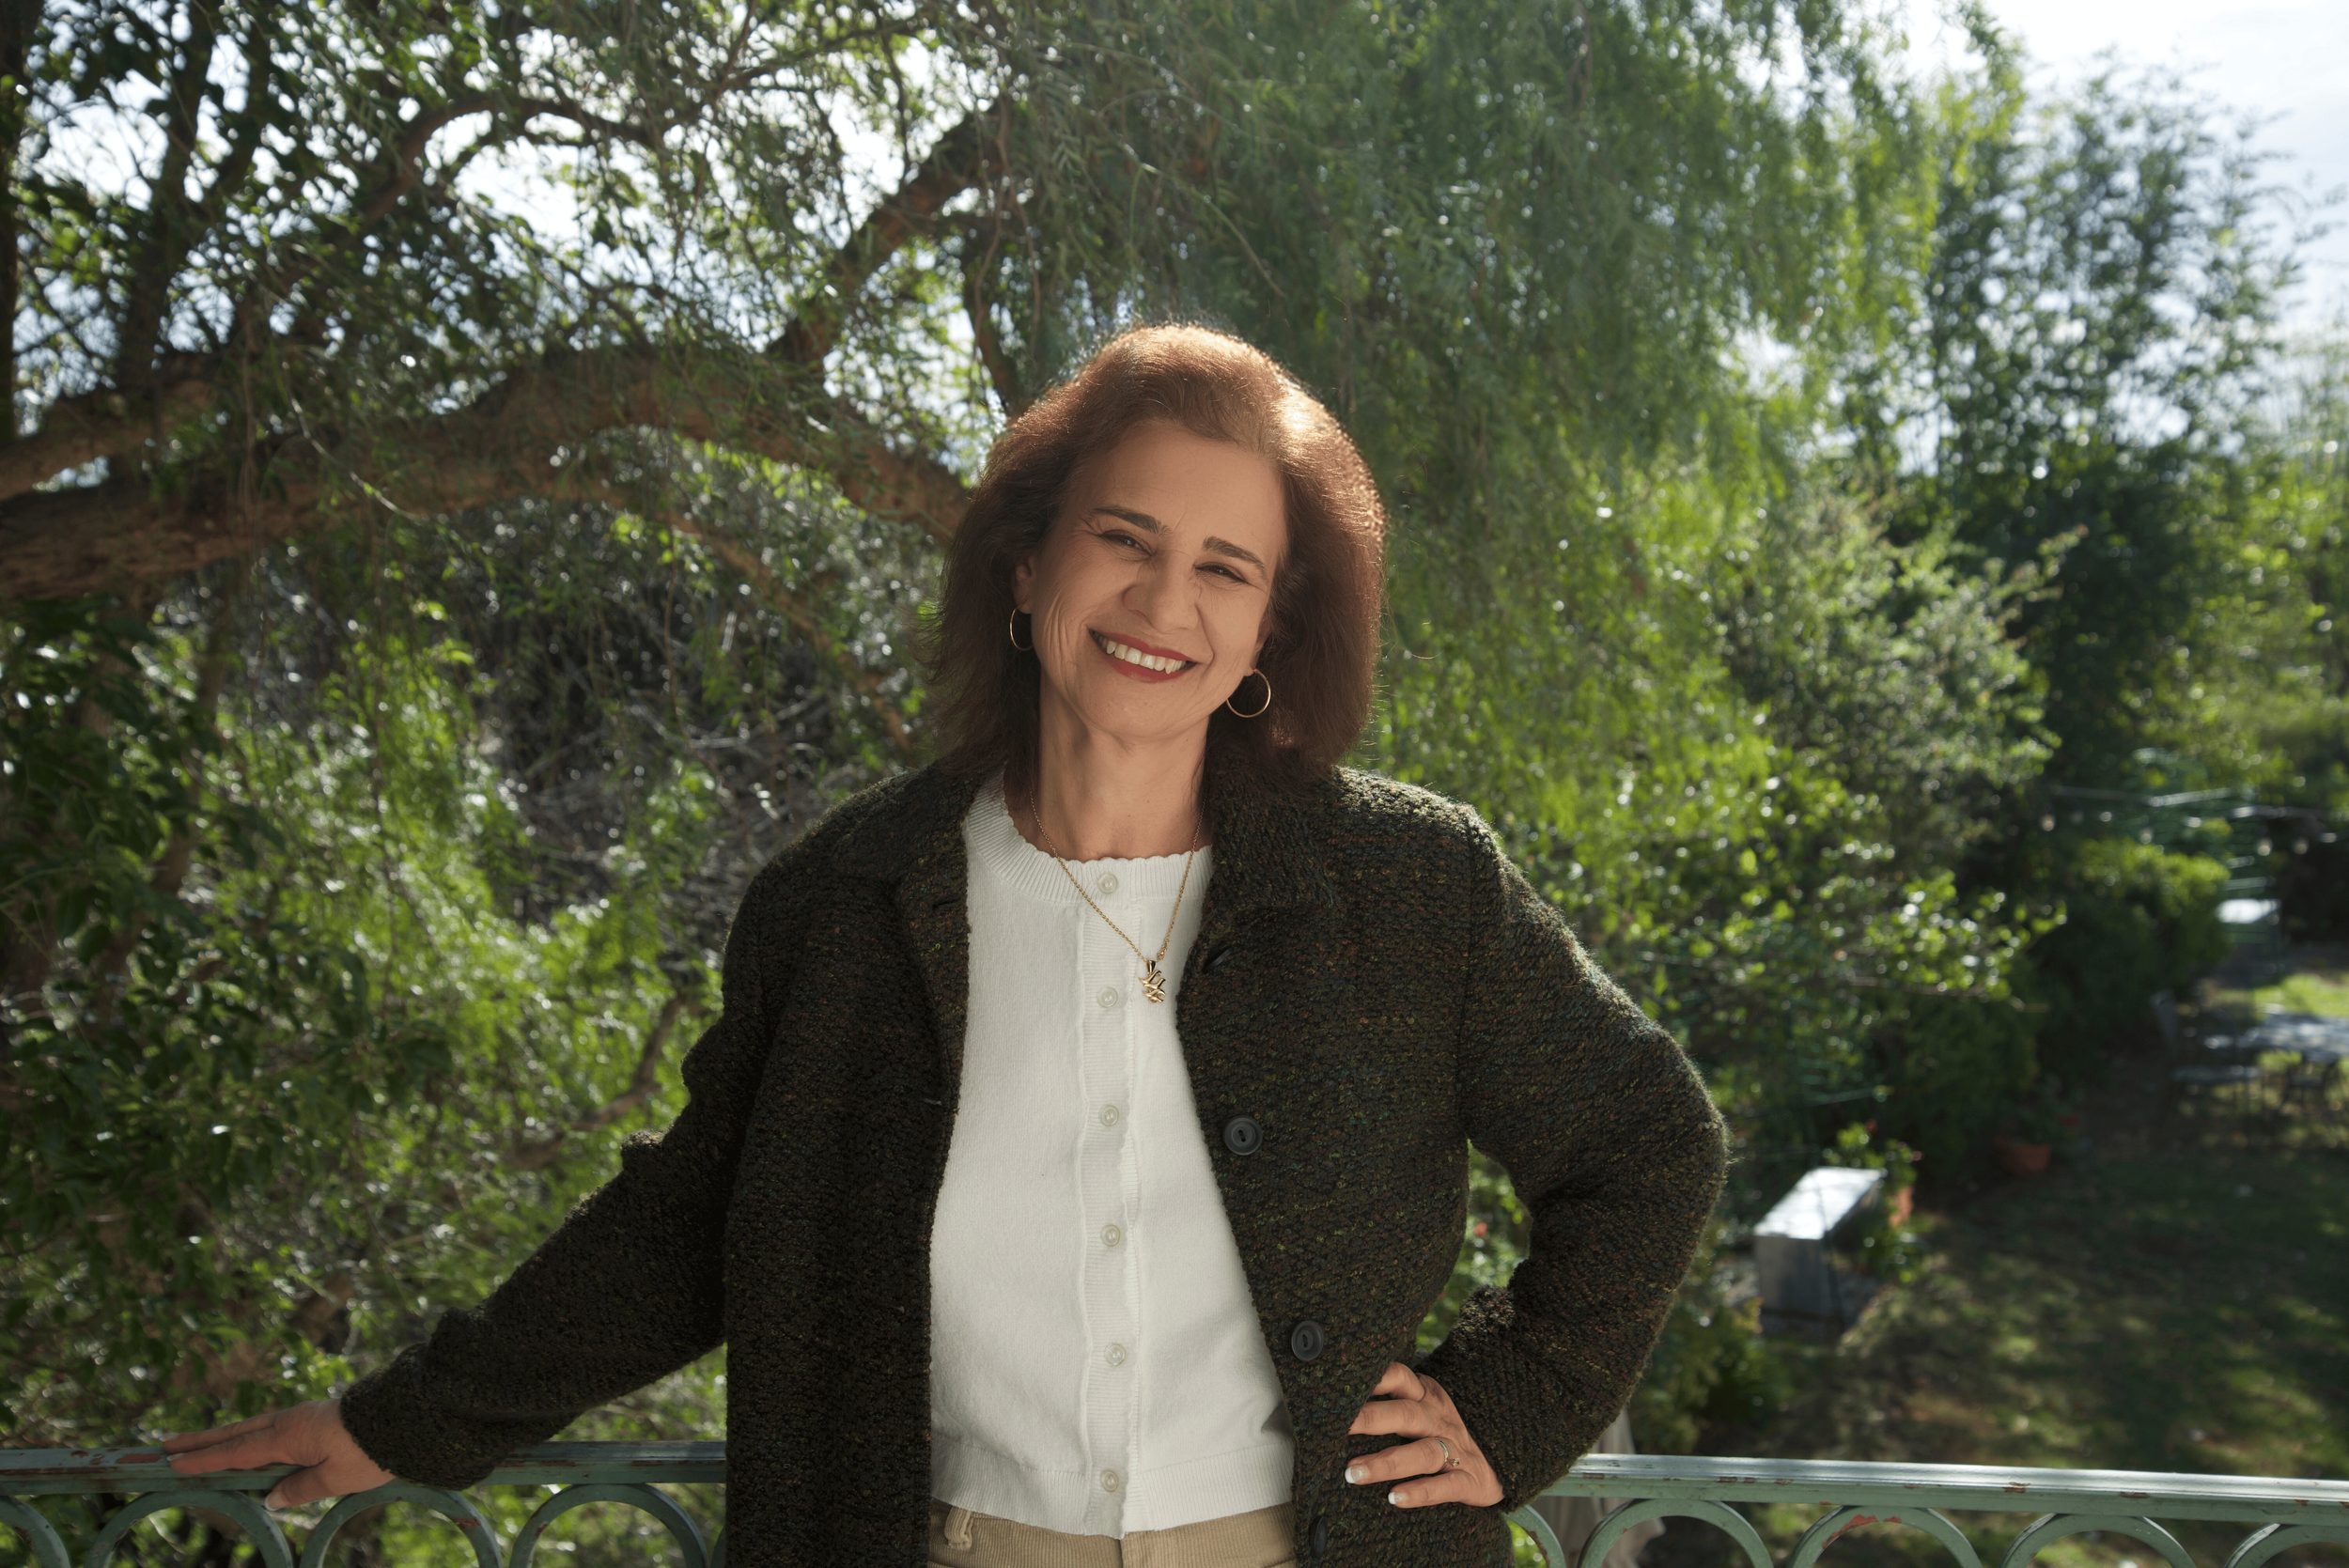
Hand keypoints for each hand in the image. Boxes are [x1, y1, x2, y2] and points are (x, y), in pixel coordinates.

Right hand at [163, 1398, 393, 1509]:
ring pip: (252, 1428)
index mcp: (287, 1437)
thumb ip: (300, 1489)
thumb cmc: (372, 1451)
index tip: (173, 1461)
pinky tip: (246, 1441)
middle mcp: (288, 1422)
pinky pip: (270, 1427)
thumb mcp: (335, 1479)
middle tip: (165, 1444)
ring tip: (195, 1442)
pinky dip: (248, 1434)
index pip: (236, 1452)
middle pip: (235, 1434)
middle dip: (200, 1440)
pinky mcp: (313, 1417)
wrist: (404, 1417)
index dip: (204, 1459)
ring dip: (222, 1436)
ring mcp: (300, 1416)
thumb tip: (271, 1499)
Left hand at [1343, 1362, 1503, 1508]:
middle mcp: (1439, 1419)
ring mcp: (1456, 1449)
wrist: (1507, 1455)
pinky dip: (1421, 1492)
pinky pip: (1446, 1487)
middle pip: (1405, 1415)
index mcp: (1426, 1395)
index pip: (1399, 1377)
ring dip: (1387, 1463)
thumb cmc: (1446, 1430)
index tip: (1339, 1386)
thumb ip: (1391, 1401)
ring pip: (1422, 1453)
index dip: (1373, 1378)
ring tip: (1353, 1474)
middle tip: (1337, 1427)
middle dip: (1370, 1419)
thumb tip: (1336, 1404)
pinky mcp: (1470, 1481)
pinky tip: (1395, 1498)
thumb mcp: (1424, 1407)